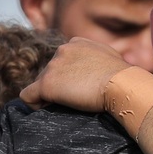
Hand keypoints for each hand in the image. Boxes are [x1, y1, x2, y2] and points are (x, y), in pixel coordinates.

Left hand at [19, 37, 133, 111]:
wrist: (122, 84)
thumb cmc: (124, 77)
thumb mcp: (111, 58)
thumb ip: (99, 59)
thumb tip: (102, 69)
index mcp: (76, 43)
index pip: (62, 61)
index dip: (68, 77)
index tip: (79, 88)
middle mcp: (61, 50)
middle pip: (50, 72)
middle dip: (59, 86)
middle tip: (75, 100)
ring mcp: (53, 66)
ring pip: (40, 84)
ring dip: (51, 95)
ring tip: (67, 106)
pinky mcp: (47, 84)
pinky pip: (28, 96)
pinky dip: (35, 104)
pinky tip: (47, 110)